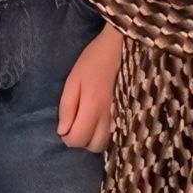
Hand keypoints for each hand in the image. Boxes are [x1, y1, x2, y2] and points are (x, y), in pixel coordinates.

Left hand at [57, 23, 124, 152]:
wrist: (122, 46)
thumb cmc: (94, 61)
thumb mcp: (73, 80)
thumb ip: (67, 107)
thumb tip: (63, 131)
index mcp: (93, 108)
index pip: (78, 139)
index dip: (67, 137)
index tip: (66, 125)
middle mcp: (110, 117)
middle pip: (95, 146)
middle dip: (83, 139)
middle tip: (78, 122)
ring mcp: (123, 116)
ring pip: (108, 142)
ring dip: (96, 137)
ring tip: (90, 120)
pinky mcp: (130, 113)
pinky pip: (117, 133)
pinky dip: (107, 132)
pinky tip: (102, 119)